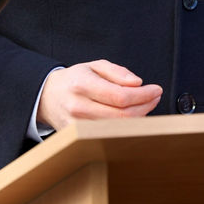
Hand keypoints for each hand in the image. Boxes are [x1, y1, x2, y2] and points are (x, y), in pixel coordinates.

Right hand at [38, 60, 162, 130]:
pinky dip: (126, 126)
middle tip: (155, 96)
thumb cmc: (74, 80)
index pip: (121, 96)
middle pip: (123, 115)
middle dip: (145, 106)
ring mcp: (78, 125)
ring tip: (146, 104)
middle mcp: (78, 106)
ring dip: (139, 116)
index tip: (156, 89)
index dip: (143, 95)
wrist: (47, 97)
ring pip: (118, 127)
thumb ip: (117, 72)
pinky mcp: (80, 137)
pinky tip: (132, 116)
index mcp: (82, 84)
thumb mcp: (94, 66)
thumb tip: (137, 83)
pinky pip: (110, 134)